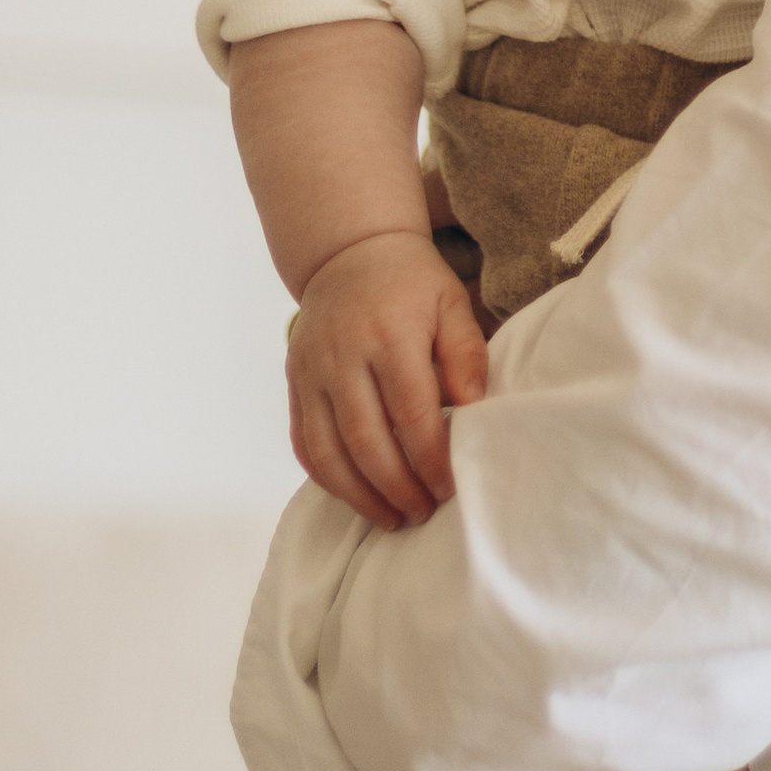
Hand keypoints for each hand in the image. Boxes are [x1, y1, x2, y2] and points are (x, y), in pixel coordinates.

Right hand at [286, 230, 488, 530]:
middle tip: (422, 513)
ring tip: (391, 518)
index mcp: (389, 336)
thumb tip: (475, 408)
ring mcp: (312, 372)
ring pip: (328, 450)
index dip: (429, 459)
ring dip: (359, 494)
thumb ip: (466, 353)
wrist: (349, 252)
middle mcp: (344, 357)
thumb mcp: (451, 303)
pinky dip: (326, 476)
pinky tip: (354, 494)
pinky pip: (303, 441)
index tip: (448, 488)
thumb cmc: (412, 282)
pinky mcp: (295, 381)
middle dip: (395, 488)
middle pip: (366, 441)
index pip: (410, 413)